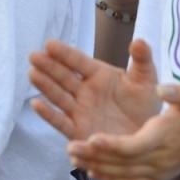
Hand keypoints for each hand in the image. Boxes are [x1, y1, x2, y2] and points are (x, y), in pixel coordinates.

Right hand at [29, 38, 165, 147]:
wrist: (147, 139)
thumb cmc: (144, 106)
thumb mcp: (146, 81)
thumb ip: (143, 60)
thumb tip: (138, 40)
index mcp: (99, 75)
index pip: (78, 61)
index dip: (64, 53)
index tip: (49, 44)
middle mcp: (85, 91)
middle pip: (63, 77)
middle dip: (48, 66)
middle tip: (34, 56)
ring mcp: (79, 111)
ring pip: (58, 96)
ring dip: (45, 85)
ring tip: (32, 74)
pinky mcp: (78, 131)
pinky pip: (61, 122)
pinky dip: (48, 114)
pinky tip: (36, 104)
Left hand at [66, 83, 179, 179]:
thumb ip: (178, 93)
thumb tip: (163, 89)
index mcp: (162, 139)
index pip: (133, 147)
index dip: (112, 145)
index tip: (92, 137)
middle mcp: (156, 160)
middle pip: (121, 163)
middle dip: (94, 156)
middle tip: (70, 147)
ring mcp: (154, 172)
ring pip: (121, 174)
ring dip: (95, 167)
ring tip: (72, 158)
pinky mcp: (153, 177)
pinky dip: (107, 178)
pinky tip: (89, 171)